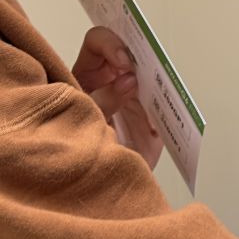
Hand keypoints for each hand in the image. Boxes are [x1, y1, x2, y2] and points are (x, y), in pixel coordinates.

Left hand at [72, 26, 164, 169]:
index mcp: (86, 77)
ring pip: (148, 77)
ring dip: (153, 82)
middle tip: (145, 68)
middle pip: (127, 55)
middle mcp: (110, 84)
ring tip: (152, 94)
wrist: (93, 195)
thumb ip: (102, 101)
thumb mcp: (83, 124)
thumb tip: (127, 81)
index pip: (97, 44)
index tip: (123, 62)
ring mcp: (131, 101)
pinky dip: (163, 110)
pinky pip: (163, 107)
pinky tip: (153, 123)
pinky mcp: (150, 121)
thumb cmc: (75, 156)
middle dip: (139, 56)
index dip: (111, 44)